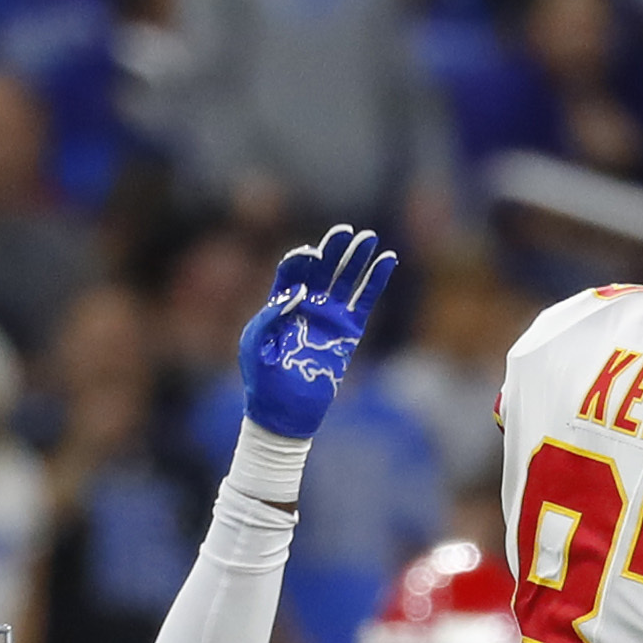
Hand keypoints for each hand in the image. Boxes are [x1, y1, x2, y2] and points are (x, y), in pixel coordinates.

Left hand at [236, 224, 397, 440]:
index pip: (293, 270)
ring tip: (369, 238)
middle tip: (347, 231)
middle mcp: (306, 305)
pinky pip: (364, 302)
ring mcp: (329, 318)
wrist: (284, 411)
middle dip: (334, 249)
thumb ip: (270, 315)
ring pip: (345, 280)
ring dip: (357, 259)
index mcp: (280, 303)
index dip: (302, 260)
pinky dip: (375, 281)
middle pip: (322, 269)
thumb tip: (298, 293)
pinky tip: (387, 260)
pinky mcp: (347, 333)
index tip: (311, 257)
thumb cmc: (263, 379)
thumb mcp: (256, 344)